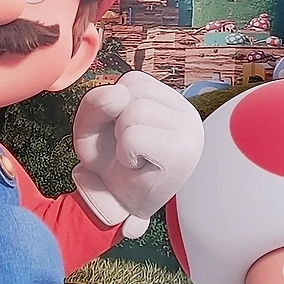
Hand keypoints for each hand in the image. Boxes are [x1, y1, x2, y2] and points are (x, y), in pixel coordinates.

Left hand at [72, 73, 204, 236]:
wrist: (116, 204)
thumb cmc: (110, 162)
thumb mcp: (92, 123)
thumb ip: (95, 101)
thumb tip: (117, 94)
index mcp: (171, 102)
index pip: (133, 80)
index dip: (115, 106)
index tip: (123, 132)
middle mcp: (188, 113)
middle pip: (132, 91)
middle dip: (115, 121)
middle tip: (126, 149)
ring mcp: (191, 132)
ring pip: (133, 112)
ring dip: (121, 139)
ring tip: (131, 156)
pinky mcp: (183, 154)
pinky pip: (135, 137)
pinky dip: (125, 153)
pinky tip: (136, 165)